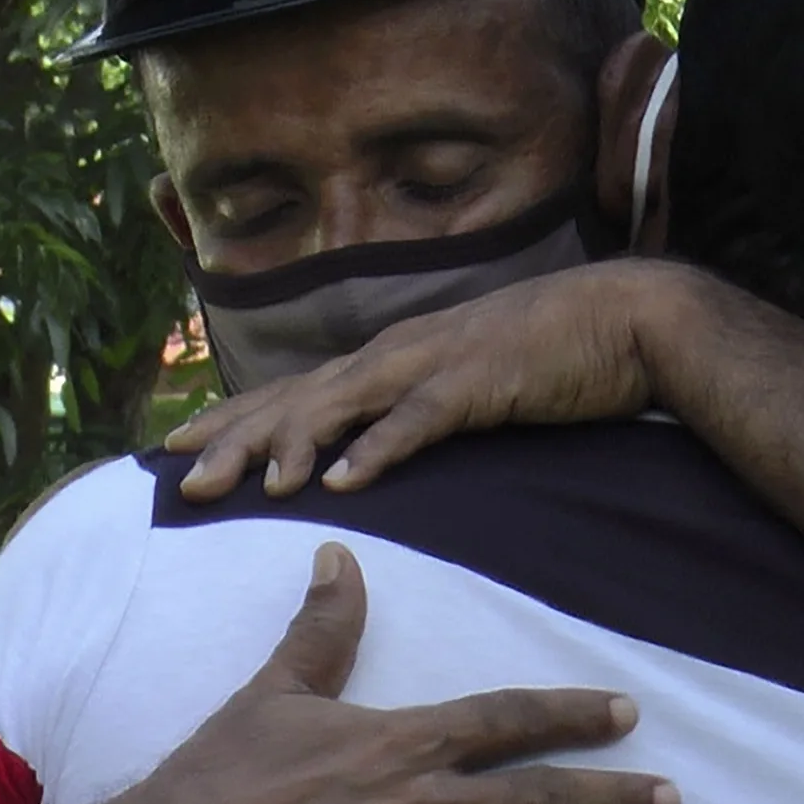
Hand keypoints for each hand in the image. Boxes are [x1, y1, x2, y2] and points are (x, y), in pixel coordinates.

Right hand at [93, 544, 678, 803]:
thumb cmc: (218, 782)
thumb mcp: (273, 694)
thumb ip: (322, 630)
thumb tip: (338, 555)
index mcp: (405, 742)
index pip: (510, 719)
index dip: (573, 715)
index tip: (626, 713)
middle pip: (545, 798)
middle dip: (615, 798)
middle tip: (672, 800)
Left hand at [169, 262, 695, 498]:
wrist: (629, 318)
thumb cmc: (552, 354)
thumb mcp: (467, 381)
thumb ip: (418, 406)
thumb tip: (372, 448)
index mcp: (392, 357)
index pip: (295, 391)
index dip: (234, 419)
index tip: (175, 449)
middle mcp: (398, 353)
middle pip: (300, 398)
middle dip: (236, 437)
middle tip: (179, 477)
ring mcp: (436, 364)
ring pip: (343, 405)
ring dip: (291, 444)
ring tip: (247, 485)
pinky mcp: (480, 384)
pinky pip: (417, 421)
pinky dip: (377, 450)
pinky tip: (341, 483)